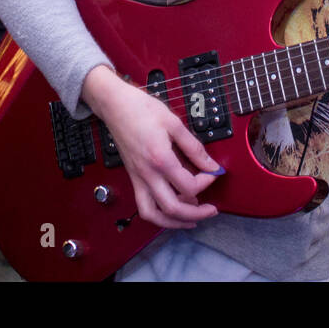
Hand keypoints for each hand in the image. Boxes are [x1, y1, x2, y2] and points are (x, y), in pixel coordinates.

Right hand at [82, 65, 220, 228]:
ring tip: (191, 219)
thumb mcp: (174, 123)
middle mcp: (147, 173)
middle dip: (196, 213)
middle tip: (211, 209)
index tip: (213, 173)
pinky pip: (143, 206)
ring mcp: (138, 178)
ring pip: (154, 214)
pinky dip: (158, 215)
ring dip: (174, 222)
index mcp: (160, 159)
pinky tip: (171, 211)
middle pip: (172, 208)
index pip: (188, 185)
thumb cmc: (141, 109)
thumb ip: (194, 147)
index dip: (206, 182)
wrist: (115, 105)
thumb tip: (211, 164)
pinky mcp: (133, 178)